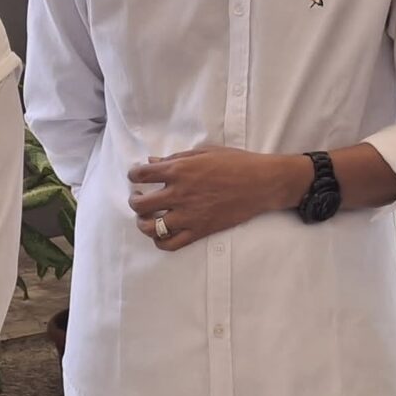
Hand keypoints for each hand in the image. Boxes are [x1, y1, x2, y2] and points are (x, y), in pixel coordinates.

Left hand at [128, 148, 307, 250]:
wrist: (261, 183)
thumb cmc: (235, 163)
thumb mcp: (204, 152)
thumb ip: (176, 158)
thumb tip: (152, 161)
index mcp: (179, 170)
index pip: (141, 174)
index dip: (133, 174)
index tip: (137, 176)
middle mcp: (179, 193)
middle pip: (140, 204)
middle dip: (134, 200)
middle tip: (139, 197)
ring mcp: (188, 215)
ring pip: (150, 227)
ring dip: (143, 222)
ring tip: (146, 217)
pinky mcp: (199, 230)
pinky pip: (171, 244)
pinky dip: (160, 241)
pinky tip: (161, 233)